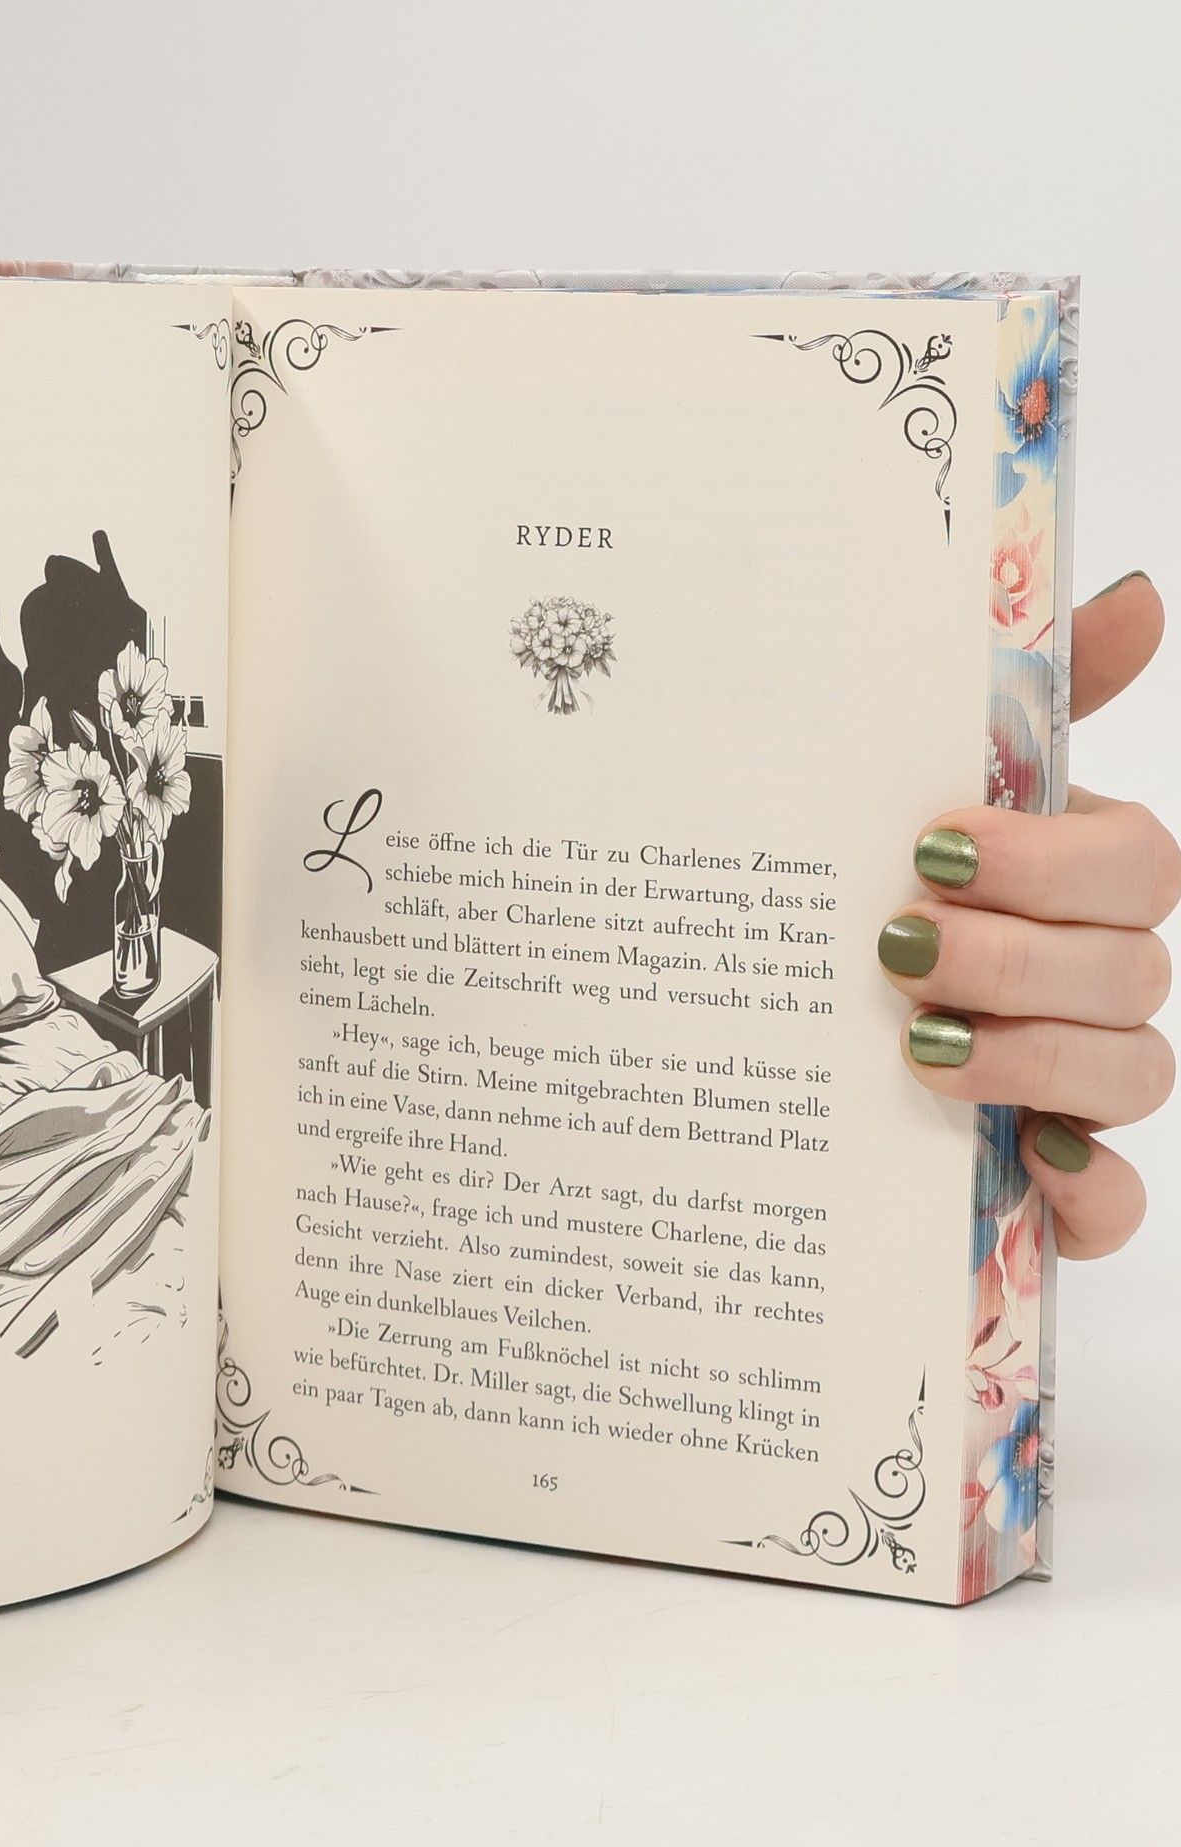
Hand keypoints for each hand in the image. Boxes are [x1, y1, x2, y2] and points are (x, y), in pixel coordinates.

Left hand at [881, 573, 1174, 1256]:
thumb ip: (1025, 698)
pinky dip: (1088, 1195)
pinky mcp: (1059, 1184)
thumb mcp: (913, 787)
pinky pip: (1119, 1206)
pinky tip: (1029, 1165)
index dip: (1050, 857)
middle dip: (1018, 956)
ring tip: (916, 1045)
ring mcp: (1084, 1085)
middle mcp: (1096, 979)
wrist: (752, 1029)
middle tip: (898, 946)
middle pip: (1133, 968)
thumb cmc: (867, 889)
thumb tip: (1143, 594)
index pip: (1136, 862)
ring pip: (1136, 1074)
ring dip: (1032, 1057)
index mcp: (1075, 883)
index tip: (933, 845)